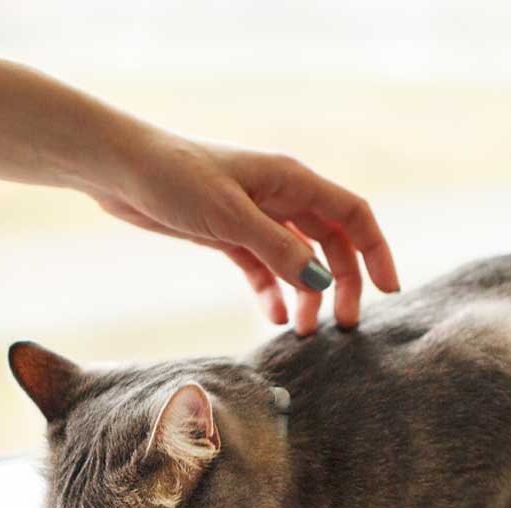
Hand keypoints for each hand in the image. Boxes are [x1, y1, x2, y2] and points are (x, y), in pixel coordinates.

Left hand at [97, 130, 399, 333]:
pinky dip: (270, 292)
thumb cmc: (175, 178)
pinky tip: (270, 317)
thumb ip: (279, 249)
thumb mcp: (232, 216)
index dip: (376, 252)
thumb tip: (321, 282)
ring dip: (304, 295)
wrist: (121, 172)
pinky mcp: (228, 235)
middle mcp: (280, 196)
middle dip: (341, 284)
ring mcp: (255, 217)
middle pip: (330, 243)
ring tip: (300, 332)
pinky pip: (262, 267)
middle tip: (340, 327)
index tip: (389, 292)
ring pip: (297, 260)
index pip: (352, 215)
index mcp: (292, 180)